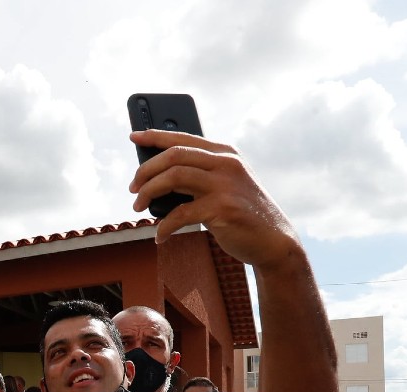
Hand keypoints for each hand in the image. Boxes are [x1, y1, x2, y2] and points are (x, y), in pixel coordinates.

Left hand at [128, 130, 302, 268]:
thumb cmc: (242, 212)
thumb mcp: (226, 185)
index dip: (155, 136)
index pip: (183, 138)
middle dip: (146, 170)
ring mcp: (225, 185)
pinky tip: (160, 236)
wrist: (274, 240)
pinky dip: (164, 226)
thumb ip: (200, 175)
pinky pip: (180, 214)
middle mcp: (226, 163)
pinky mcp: (222, 209)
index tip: (134, 137)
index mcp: (225, 153)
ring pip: (173, 177)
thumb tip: (157, 178)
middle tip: (133, 187)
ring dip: (148, 192)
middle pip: (174, 155)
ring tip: (138, 206)